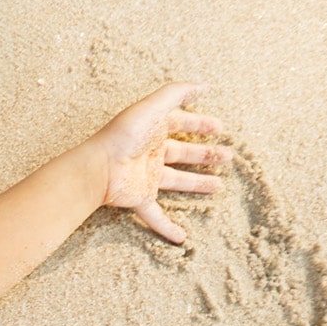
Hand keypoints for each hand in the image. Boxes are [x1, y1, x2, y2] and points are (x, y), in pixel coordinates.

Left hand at [87, 82, 234, 244]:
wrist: (98, 168)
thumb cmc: (124, 135)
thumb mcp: (152, 108)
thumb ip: (177, 93)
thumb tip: (204, 86)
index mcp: (153, 130)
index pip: (181, 124)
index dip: (200, 124)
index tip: (220, 128)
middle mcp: (151, 153)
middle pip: (183, 153)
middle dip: (205, 154)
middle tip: (228, 157)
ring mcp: (146, 176)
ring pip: (176, 182)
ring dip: (196, 184)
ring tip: (218, 186)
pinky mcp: (140, 197)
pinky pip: (155, 215)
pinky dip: (167, 228)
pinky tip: (181, 239)